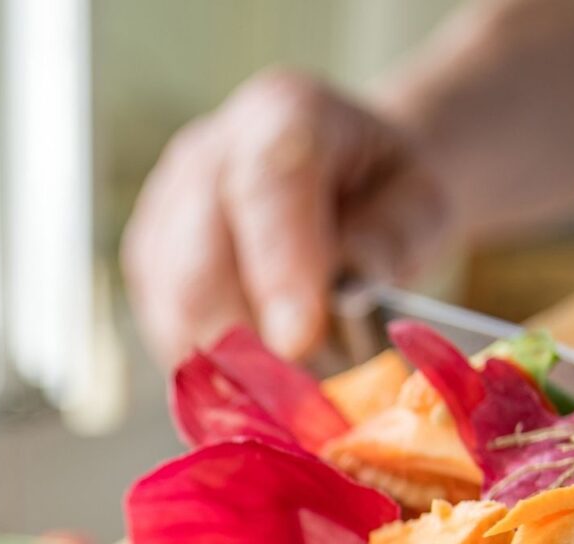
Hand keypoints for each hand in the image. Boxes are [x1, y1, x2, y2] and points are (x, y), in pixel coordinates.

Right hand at [121, 69, 450, 368]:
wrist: (352, 184)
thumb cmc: (390, 195)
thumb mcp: (424, 203)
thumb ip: (391, 238)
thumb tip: (346, 288)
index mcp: (283, 114)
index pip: (265, 185)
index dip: (279, 269)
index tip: (301, 343)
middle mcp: (208, 154)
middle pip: (199, 264)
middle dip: (251, 346)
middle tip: (308, 400)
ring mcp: (166, 210)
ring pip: (173, 310)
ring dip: (232, 370)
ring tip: (294, 392)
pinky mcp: (149, 264)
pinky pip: (164, 331)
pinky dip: (210, 373)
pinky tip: (259, 380)